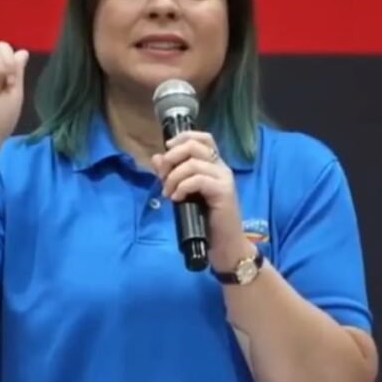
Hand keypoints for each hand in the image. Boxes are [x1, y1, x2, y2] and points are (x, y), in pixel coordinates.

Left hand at [151, 131, 251, 269]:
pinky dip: (182, 187)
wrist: (225, 244)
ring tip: (168, 193)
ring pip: (193, 163)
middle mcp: (221, 167)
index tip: (167, 148)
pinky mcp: (224, 191)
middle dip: (172, 157)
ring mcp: (224, 178)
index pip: (203, 138)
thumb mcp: (185, 194)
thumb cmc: (206, 220)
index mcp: (214, 165)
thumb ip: (172, 175)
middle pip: (194, 146)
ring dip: (174, 177)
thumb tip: (156, 158)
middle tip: (163, 176)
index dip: (183, 137)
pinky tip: (177, 199)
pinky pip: (198, 179)